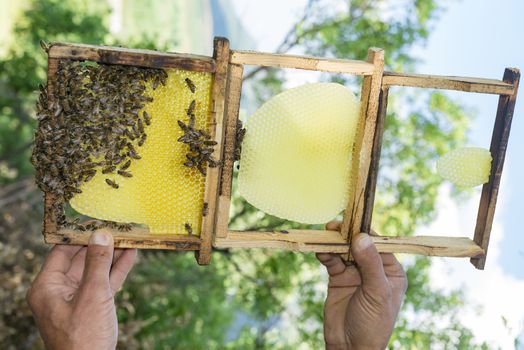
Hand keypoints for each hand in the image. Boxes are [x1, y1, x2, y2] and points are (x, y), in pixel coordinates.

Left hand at [27, 230, 136, 349]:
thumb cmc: (84, 338)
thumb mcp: (93, 295)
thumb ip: (98, 263)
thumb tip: (101, 235)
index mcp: (47, 287)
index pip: (62, 251)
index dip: (80, 235)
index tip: (97, 220)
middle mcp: (60, 290)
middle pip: (81, 259)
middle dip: (101, 243)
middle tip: (119, 227)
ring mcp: (77, 299)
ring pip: (96, 270)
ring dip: (113, 255)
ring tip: (129, 236)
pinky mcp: (93, 306)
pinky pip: (105, 282)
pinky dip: (117, 270)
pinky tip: (131, 255)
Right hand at [317, 221, 407, 349]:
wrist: (350, 347)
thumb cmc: (373, 324)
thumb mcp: (377, 292)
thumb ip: (370, 264)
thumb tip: (362, 236)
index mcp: (390, 271)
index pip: (379, 245)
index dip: (366, 232)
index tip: (353, 221)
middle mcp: (373, 269)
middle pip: (359, 244)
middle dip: (346, 235)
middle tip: (334, 227)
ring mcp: (355, 273)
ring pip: (343, 250)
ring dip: (334, 243)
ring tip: (324, 237)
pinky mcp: (338, 278)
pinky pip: (332, 261)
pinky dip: (326, 254)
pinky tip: (320, 251)